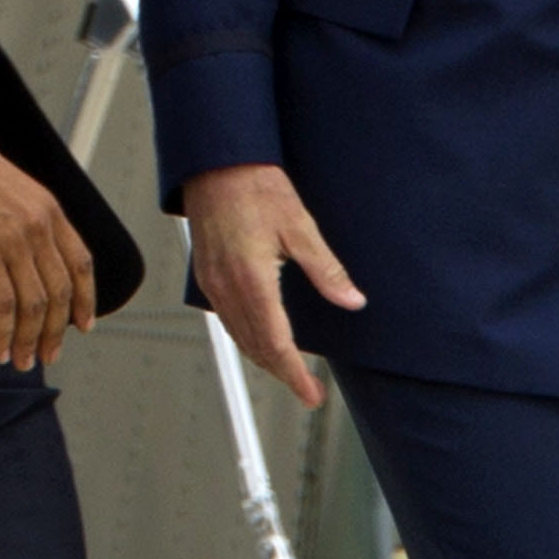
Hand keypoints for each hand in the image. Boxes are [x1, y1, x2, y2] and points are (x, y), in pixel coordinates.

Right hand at [0, 113, 99, 371]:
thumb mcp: (14, 188)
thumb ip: (30, 221)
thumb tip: (30, 260)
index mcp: (51, 209)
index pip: (81, 263)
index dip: (86, 299)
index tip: (84, 325)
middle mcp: (40, 226)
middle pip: (59, 291)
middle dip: (56, 331)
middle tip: (49, 354)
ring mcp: (14, 240)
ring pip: (34, 304)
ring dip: (28, 339)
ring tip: (21, 360)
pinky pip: (0, 304)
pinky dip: (1, 333)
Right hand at [186, 159, 360, 407]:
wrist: (217, 164)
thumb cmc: (256, 187)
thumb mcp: (301, 226)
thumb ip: (326, 269)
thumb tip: (351, 299)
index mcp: (252, 278)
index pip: (275, 342)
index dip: (294, 373)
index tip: (310, 394)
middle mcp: (227, 287)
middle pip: (255, 346)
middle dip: (281, 372)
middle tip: (306, 390)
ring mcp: (212, 283)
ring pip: (238, 336)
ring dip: (262, 358)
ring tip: (288, 370)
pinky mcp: (206, 276)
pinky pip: (226, 319)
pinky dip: (245, 337)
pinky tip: (260, 337)